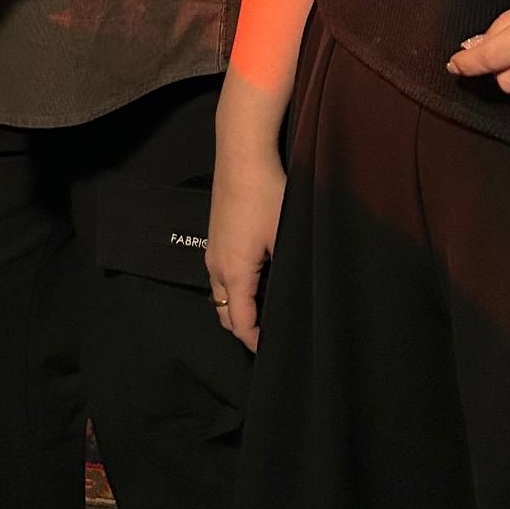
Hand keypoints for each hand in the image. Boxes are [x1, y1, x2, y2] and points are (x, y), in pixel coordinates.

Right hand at [206, 142, 286, 352]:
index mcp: (233, 273)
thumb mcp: (284, 238)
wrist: (242, 155)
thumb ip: (287, 274)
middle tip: (273, 335)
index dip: (256, 343)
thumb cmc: (267, 195)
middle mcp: (216, 266)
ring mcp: (213, 250)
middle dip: (246, 329)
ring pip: (221, 294)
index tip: (276, 353)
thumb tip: (296, 301)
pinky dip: (236, 289)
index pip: (240, 324)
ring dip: (240, 307)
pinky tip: (260, 279)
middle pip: (226, 313)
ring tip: (269, 310)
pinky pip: (221, 275)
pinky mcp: (216, 236)